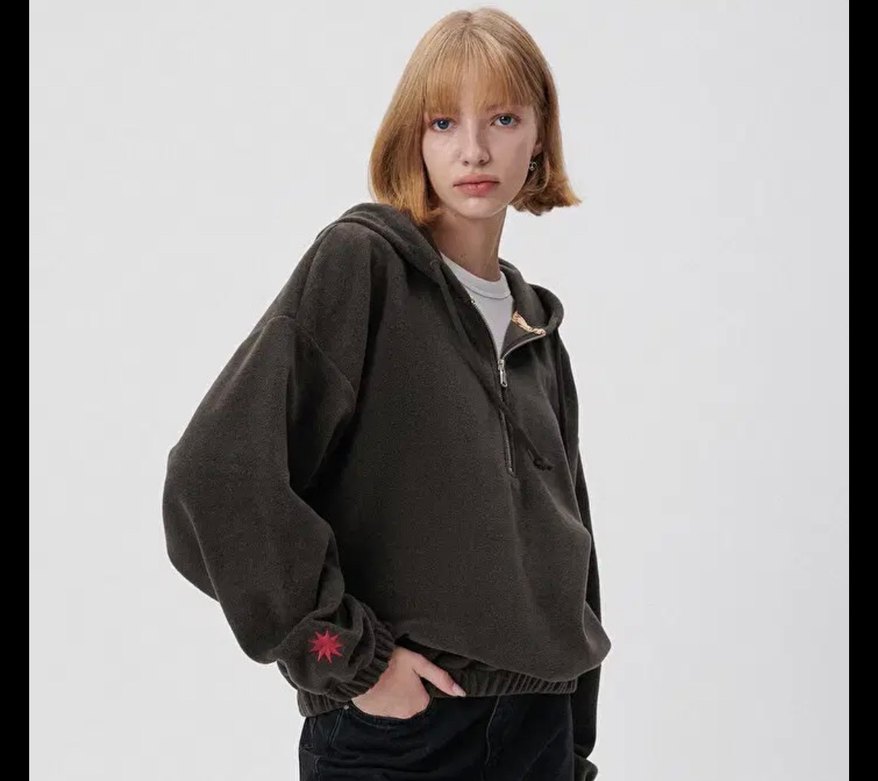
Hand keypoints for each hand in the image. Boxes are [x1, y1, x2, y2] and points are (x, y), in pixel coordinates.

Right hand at [351, 646, 466, 718]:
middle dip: (406, 689)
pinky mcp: (372, 713)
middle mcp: (406, 714)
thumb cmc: (393, 662)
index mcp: (419, 703)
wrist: (362, 666)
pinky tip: (376, 683)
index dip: (419, 681)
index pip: (425, 695)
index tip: (410, 671)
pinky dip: (380, 696)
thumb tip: (462, 693)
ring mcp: (388, 715)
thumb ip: (441, 678)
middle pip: (411, 700)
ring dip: (393, 693)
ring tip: (386, 676)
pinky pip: (381, 705)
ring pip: (396, 703)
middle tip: (397, 671)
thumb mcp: (420, 663)